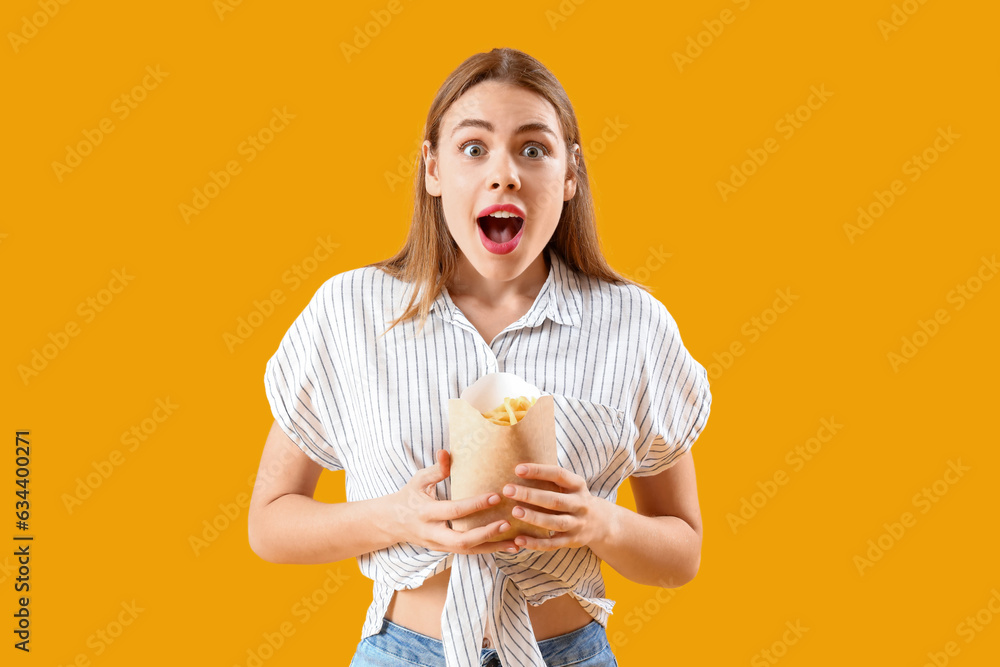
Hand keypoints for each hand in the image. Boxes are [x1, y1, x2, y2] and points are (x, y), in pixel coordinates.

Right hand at [388, 450, 521, 554]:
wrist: (392, 523)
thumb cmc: (409, 496)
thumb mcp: (418, 481)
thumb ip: (435, 470)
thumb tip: (446, 452)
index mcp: (426, 513)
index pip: (454, 511)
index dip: (475, 505)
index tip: (496, 496)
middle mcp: (433, 534)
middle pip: (461, 540)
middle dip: (486, 533)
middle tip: (507, 523)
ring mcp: (439, 546)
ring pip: (468, 551)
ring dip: (493, 547)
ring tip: (516, 542)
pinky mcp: (446, 551)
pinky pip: (470, 553)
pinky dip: (490, 551)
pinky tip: (509, 547)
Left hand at [503, 463, 609, 550]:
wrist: (601, 523)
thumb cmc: (574, 498)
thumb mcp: (570, 486)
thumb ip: (551, 479)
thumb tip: (519, 468)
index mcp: (578, 486)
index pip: (559, 475)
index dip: (539, 471)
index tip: (518, 469)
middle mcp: (580, 504)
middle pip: (554, 500)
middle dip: (530, 495)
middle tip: (508, 490)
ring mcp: (577, 524)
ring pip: (555, 522)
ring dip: (534, 518)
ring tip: (514, 512)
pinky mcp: (572, 541)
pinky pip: (552, 543)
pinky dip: (535, 543)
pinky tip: (519, 539)